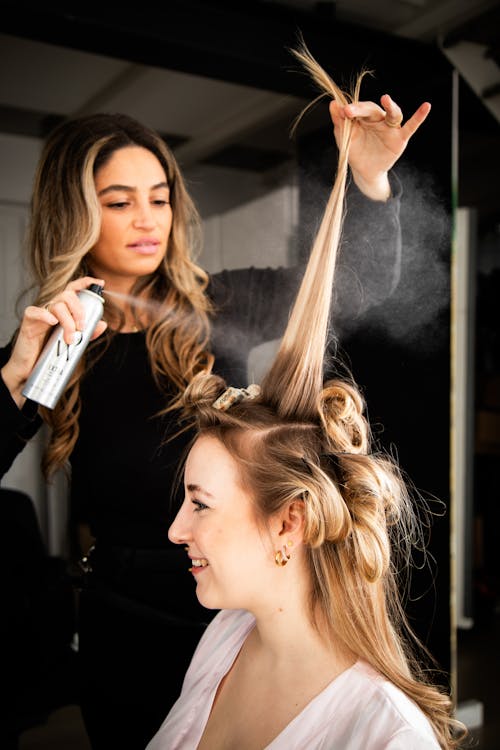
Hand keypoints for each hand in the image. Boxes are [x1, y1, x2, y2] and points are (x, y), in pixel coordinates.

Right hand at [1, 276, 106, 406]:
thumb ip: (88, 333)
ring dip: (67, 321)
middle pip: (67, 295)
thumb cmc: (50, 352)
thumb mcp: (73, 342)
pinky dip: (45, 315)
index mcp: (63, 310)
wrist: (30, 368)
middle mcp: (52, 308)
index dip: (86, 283)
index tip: (99, 283)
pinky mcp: (28, 321)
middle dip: (79, 309)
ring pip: (57, 305)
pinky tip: (53, 322)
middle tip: (82, 327)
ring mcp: (40, 313)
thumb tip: (103, 324)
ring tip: (70, 338)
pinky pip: (36, 312)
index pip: (74, 290)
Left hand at [329, 94, 430, 199]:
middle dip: (361, 110)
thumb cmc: (355, 151)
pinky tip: (426, 106)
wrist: (364, 172)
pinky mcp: (400, 138)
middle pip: (373, 109)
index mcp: (364, 117)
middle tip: (350, 111)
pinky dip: (419, 117)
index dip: (351, 110)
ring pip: (393, 114)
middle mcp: (379, 119)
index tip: (342, 111)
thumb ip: (339, 122)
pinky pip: (411, 126)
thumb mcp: (344, 137)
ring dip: (391, 106)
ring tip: (386, 99)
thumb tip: (333, 103)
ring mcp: (390, 128)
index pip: (358, 109)